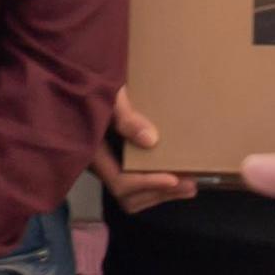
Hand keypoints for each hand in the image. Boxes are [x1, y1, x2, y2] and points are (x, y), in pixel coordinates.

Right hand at [93, 92, 193, 214]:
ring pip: (131, 196)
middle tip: (191, 184)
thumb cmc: (95, 82)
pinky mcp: (115, 161)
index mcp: (93, 150)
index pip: (120, 182)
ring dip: (160, 195)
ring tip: (189, 186)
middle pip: (127, 196)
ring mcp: (106, 165)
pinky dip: (155, 189)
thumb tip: (151, 140)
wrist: (84, 78)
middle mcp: (98, 164)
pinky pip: (133, 186)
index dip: (147, 183)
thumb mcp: (110, 94)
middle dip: (160, 193)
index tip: (173, 178)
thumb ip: (125, 116)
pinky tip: (175, 179)